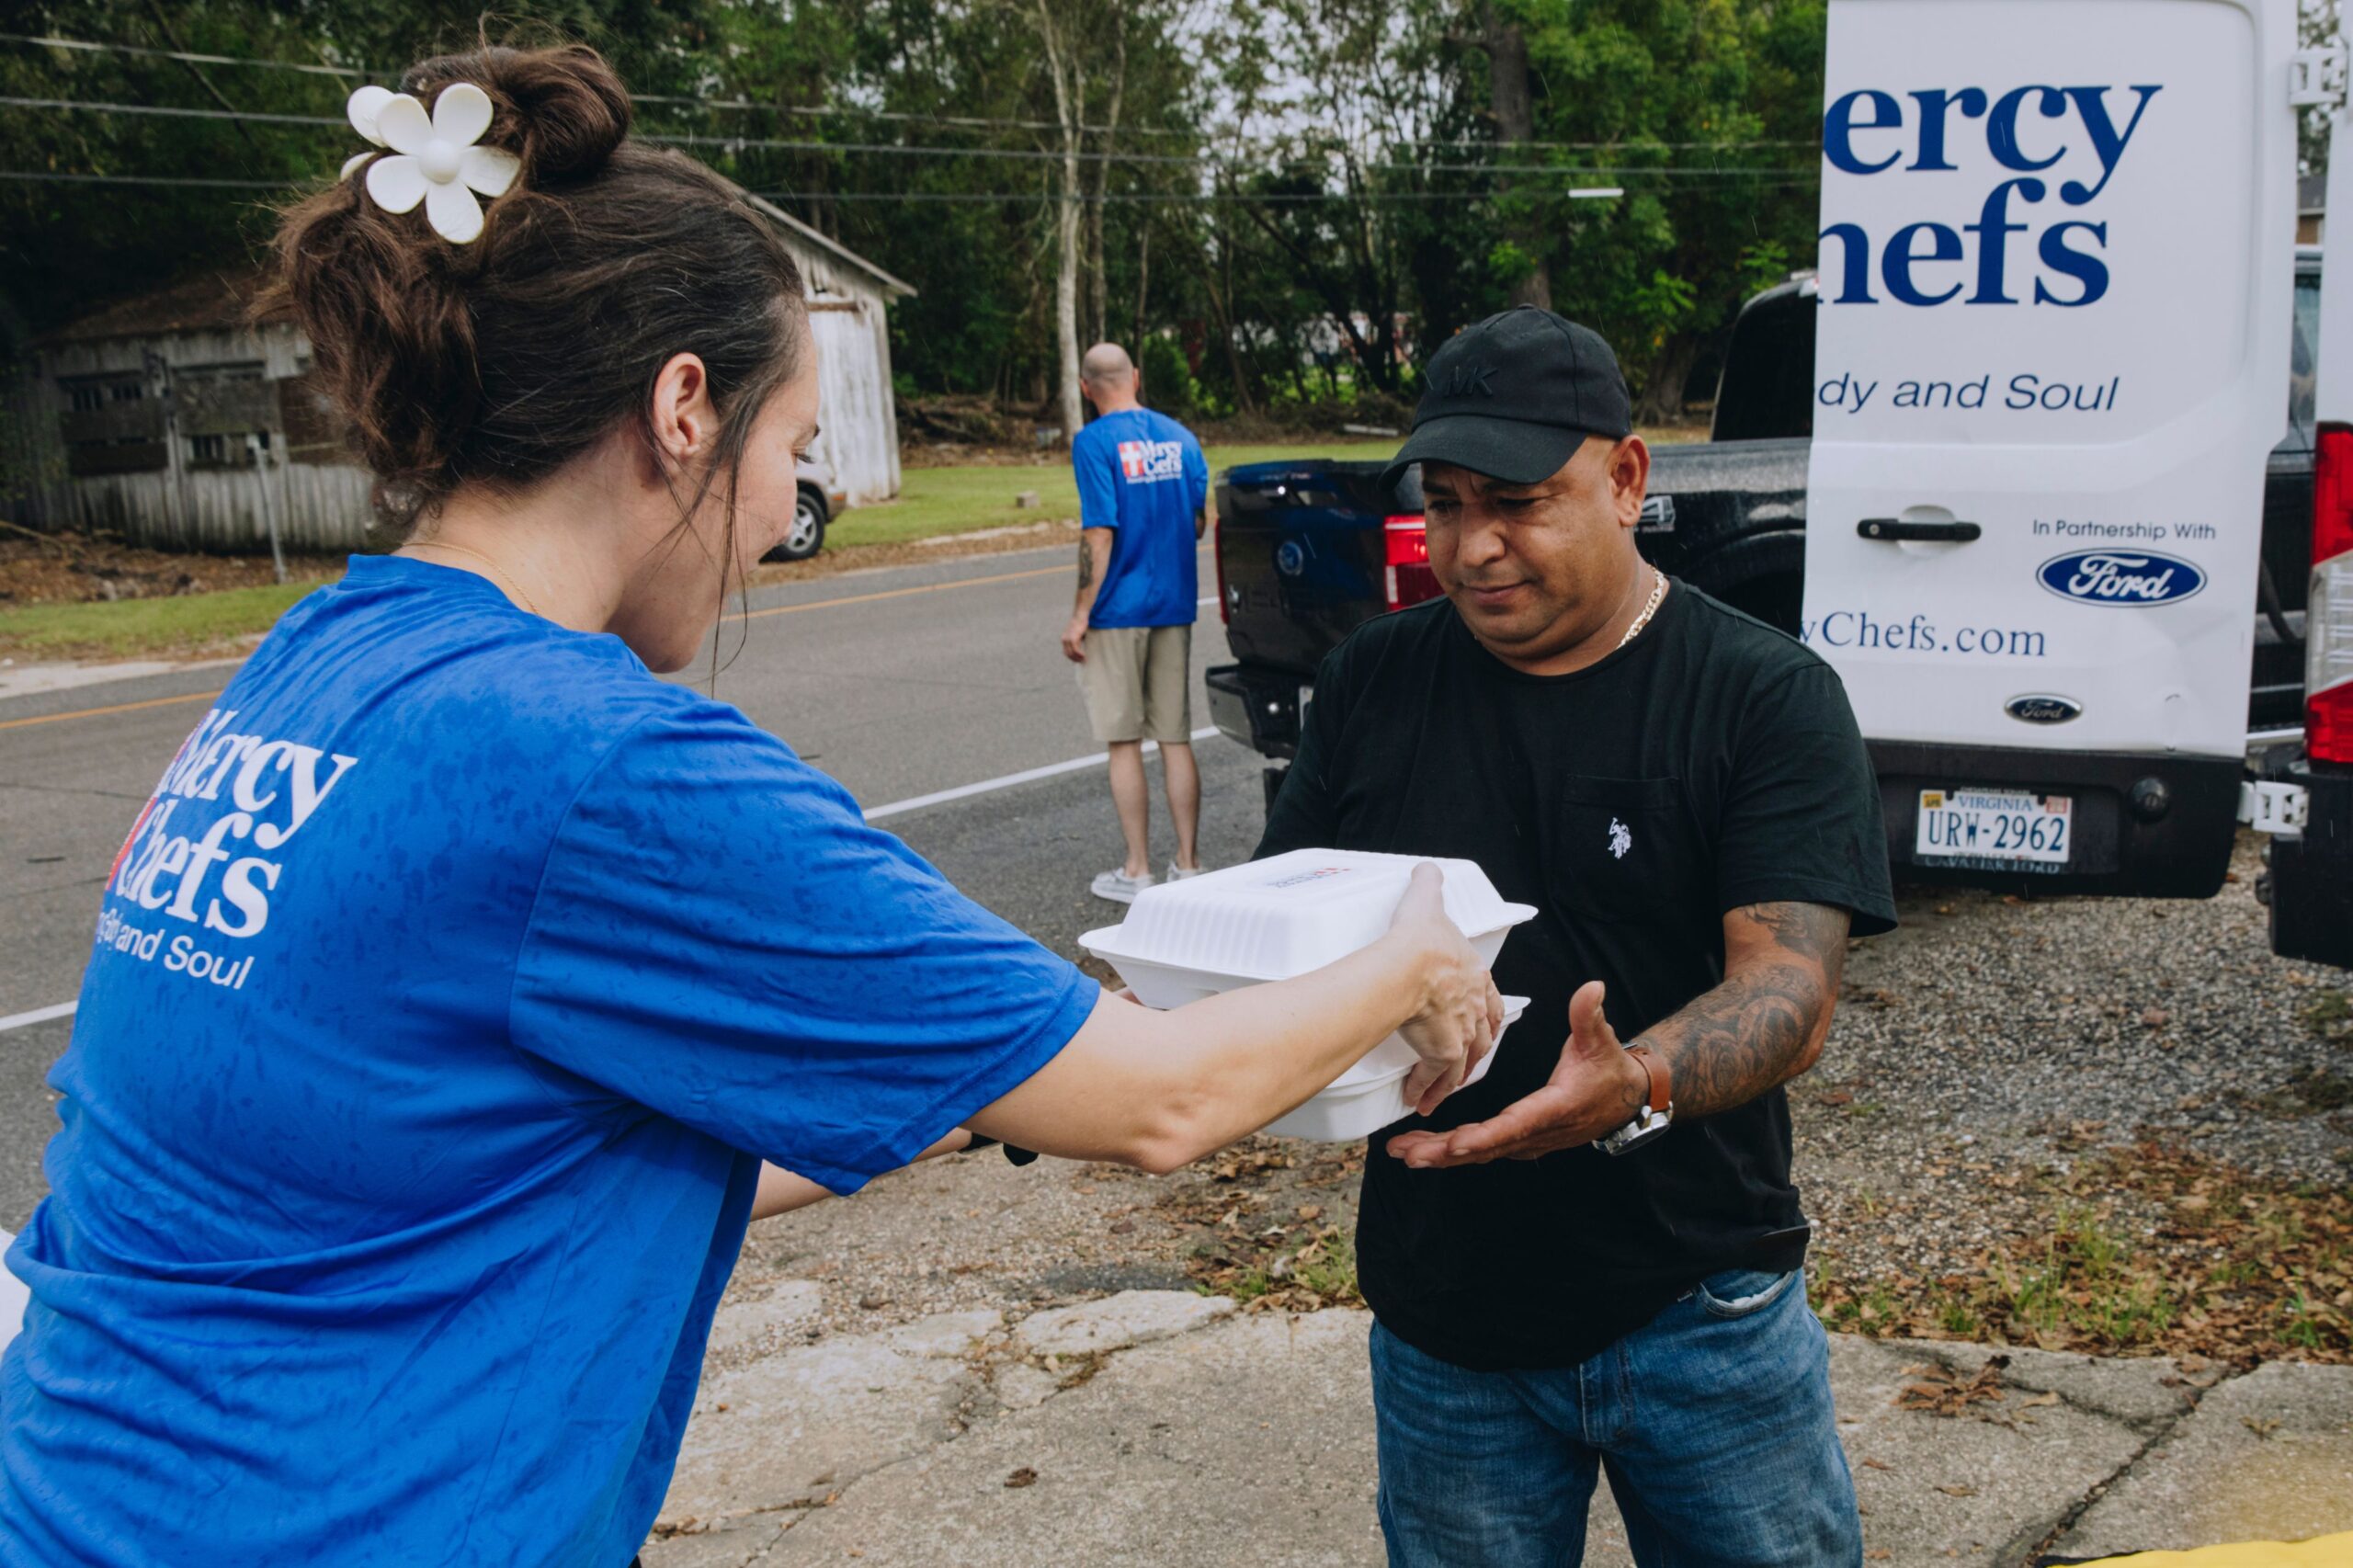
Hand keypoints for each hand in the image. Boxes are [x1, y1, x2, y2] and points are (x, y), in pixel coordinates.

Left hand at [1061, 617, 1088, 661]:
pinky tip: (1084, 656)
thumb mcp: (1076, 634)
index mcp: (1064, 639)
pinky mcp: (1073, 638)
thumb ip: (1076, 641)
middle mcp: (1064, 640)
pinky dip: (1080, 654)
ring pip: (1072, 653)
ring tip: (1084, 660)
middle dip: (1075, 659)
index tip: (1078, 660)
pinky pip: (1076, 649)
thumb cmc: (1080, 624)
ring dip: (1078, 658)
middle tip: (1082, 662)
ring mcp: (1068, 639)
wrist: (1080, 616)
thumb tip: (1080, 649)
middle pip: (1068, 654)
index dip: (1072, 658)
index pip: (1066, 652)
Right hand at [1386, 863, 1503, 1115]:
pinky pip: (1434, 1077)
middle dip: (1472, 1054)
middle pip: (1482, 1039)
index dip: (1487, 1017)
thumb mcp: (1428, 903)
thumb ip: (1429, 885)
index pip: (1491, 1003)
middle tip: (1459, 1065)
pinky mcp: (1443, 1052)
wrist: (1412, 962)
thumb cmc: (1421, 938)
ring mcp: (1461, 1032)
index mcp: (1475, 977)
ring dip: (1448, 1080)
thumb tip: (1426, 870)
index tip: (1483, 1028)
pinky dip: (1426, 1089)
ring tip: (1435, 1092)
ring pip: (1462, 1064)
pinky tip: (1415, 1096)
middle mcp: (1474, 1008)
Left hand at [1387, 980, 1646, 1167]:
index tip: (1452, 1144)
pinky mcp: (1520, 1141)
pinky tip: (1426, 1149)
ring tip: (1404, 1152)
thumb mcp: (1601, 1040)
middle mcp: (1537, 1133)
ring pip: (1480, 1152)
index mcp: (1553, 1109)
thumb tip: (1592, 989)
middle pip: (1486, 1147)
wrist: (1625, 1099)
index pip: (1513, 1126)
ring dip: (1440, 1153)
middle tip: (1408, 1152)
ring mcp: (1528, 1141)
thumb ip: (1589, 1016)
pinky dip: (1453, 1150)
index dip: (1482, 1137)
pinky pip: (1482, 1149)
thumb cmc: (1609, 1071)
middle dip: (1444, 1152)